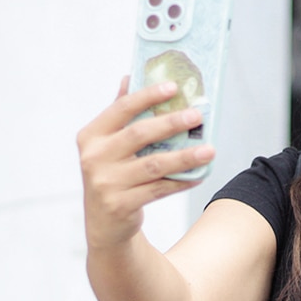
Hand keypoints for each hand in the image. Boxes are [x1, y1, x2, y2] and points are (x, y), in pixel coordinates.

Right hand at [77, 77, 215, 248]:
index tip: (173, 87)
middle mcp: (94, 158)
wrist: (104, 223)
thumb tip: (129, 77)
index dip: (147, 96)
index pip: (121, 109)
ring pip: (154, 165)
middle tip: (197, 115)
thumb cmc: (112, 174)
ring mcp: (106, 183)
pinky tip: (200, 175)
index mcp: (91, 136)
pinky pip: (159, 189)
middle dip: (171, 123)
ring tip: (210, 150)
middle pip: (139, 134)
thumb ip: (118, 114)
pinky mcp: (121, 204)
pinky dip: (181, 181)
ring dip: (185, 156)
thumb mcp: (107, 145)